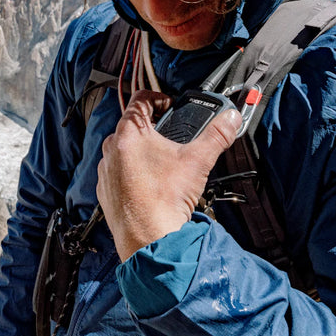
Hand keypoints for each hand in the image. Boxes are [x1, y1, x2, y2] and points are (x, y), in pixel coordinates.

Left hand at [96, 90, 242, 260]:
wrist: (150, 238)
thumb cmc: (165, 200)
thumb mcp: (197, 161)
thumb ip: (216, 136)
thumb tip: (230, 121)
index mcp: (129, 134)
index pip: (140, 100)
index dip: (159, 98)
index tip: (169, 105)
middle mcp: (111, 149)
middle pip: (132, 126)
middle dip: (153, 128)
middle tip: (171, 137)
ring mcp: (105, 171)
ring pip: (123, 150)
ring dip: (141, 152)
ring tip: (163, 163)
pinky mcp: (105, 192)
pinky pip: (117, 174)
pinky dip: (131, 174)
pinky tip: (150, 185)